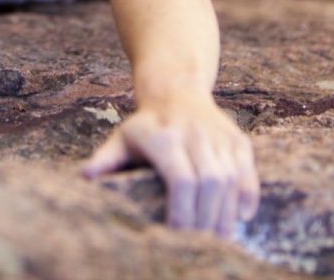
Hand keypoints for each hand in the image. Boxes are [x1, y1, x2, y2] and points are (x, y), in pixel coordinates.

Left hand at [81, 93, 258, 235]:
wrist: (176, 90)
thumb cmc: (146, 124)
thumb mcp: (122, 138)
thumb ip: (106, 159)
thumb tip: (85, 176)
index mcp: (164, 137)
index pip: (181, 179)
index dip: (182, 209)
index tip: (176, 233)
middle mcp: (195, 135)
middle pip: (210, 183)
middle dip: (207, 218)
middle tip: (202, 243)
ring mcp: (219, 136)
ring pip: (231, 179)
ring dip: (227, 213)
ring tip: (219, 237)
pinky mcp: (238, 140)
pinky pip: (248, 172)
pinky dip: (248, 197)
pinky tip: (240, 217)